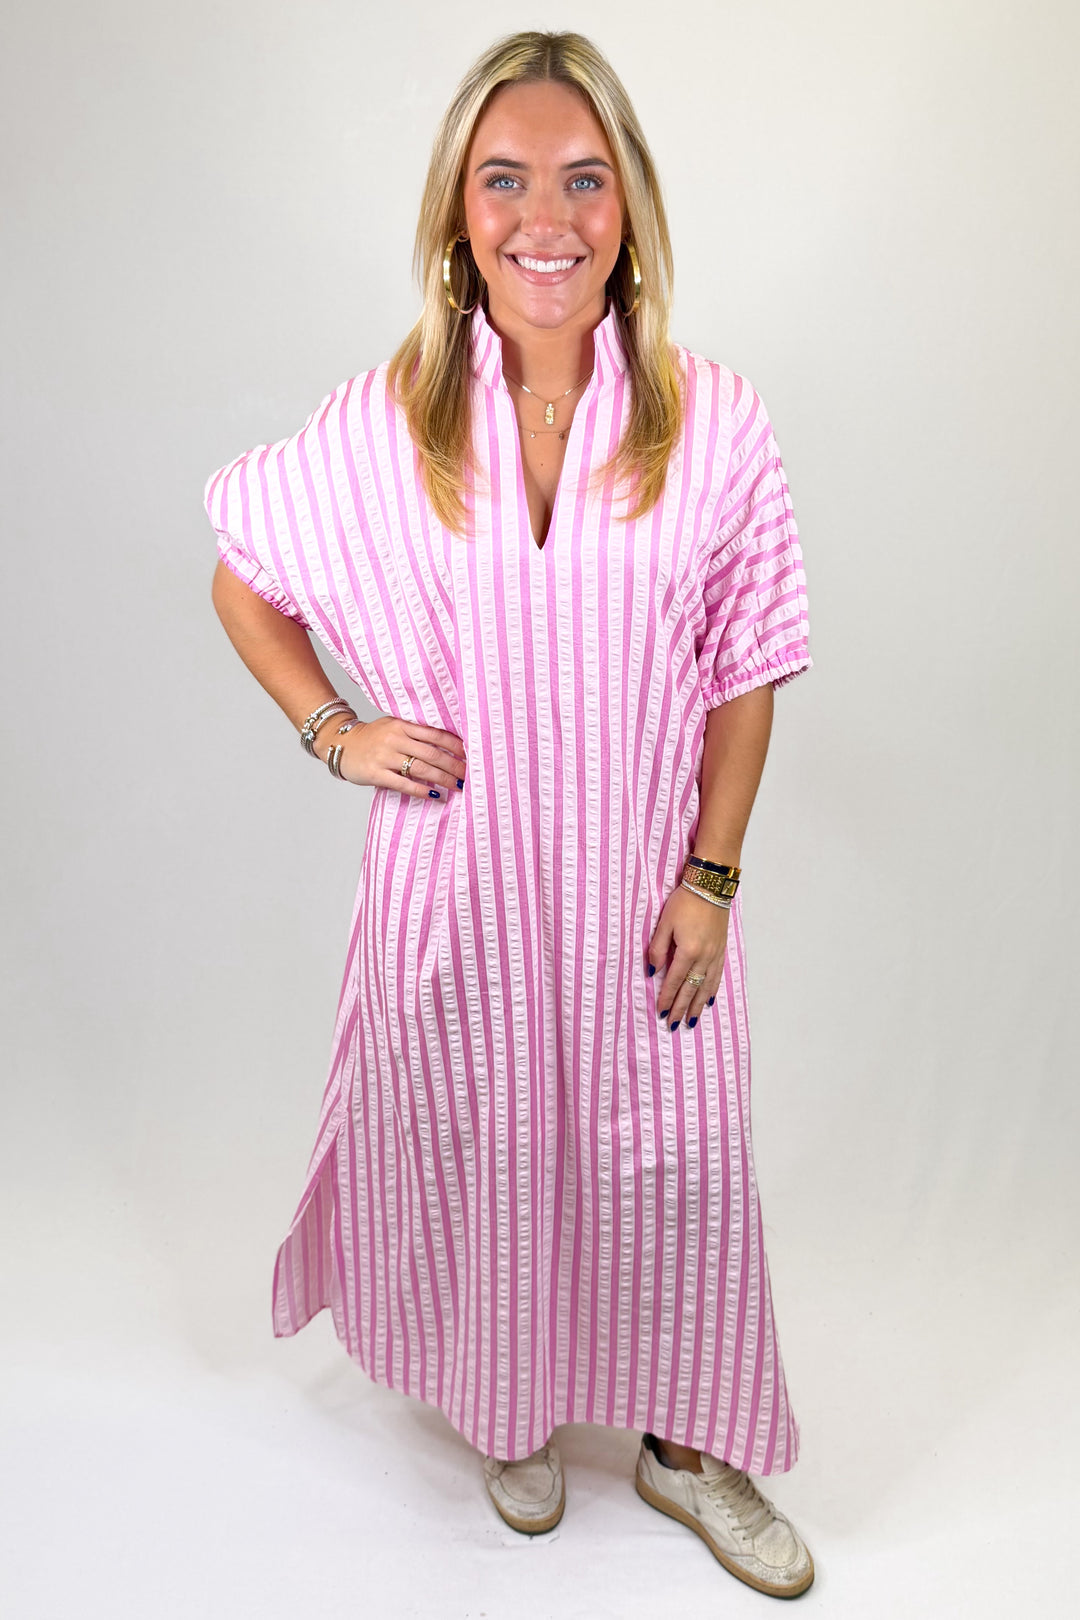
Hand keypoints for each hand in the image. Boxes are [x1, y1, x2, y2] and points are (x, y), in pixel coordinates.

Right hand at [317, 714, 465, 799]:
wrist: (341, 745)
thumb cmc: (373, 737)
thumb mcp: (393, 726)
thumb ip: (416, 733)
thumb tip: (447, 745)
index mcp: (402, 725)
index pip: (435, 734)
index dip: (455, 746)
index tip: (471, 755)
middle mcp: (395, 739)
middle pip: (432, 753)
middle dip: (454, 765)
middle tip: (469, 775)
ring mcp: (385, 757)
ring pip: (421, 768)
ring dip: (443, 779)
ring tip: (457, 786)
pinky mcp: (376, 773)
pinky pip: (403, 783)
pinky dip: (421, 790)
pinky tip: (434, 795)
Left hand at [647, 885, 729, 1028]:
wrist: (711, 887)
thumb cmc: (685, 902)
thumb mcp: (665, 923)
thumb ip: (658, 948)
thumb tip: (653, 971)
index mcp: (688, 950)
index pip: (675, 981)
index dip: (667, 997)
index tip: (661, 1012)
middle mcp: (704, 957)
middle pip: (691, 988)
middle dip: (681, 1008)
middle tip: (675, 1025)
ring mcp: (715, 955)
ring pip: (706, 986)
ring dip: (697, 1005)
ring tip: (691, 1021)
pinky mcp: (721, 950)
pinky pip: (717, 976)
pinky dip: (712, 991)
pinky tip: (709, 1001)